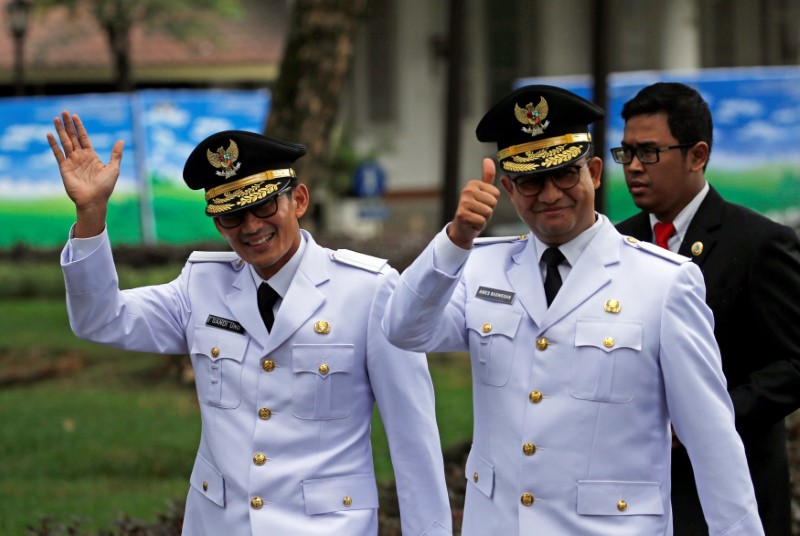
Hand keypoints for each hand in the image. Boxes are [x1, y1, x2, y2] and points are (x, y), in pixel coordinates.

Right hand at [46, 110, 123, 237]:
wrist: (94, 201)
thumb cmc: (105, 187)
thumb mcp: (113, 168)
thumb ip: (116, 154)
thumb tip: (121, 140)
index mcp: (91, 156)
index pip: (83, 138)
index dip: (79, 127)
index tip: (75, 116)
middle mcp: (80, 157)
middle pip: (72, 137)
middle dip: (68, 125)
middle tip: (63, 111)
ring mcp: (71, 162)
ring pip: (65, 142)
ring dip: (60, 131)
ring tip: (56, 119)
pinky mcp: (64, 168)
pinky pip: (58, 154)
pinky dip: (53, 144)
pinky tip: (49, 135)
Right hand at [447, 158, 499, 248]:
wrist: (461, 228)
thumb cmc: (474, 210)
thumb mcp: (482, 192)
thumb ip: (487, 176)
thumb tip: (488, 159)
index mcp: (473, 184)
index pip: (496, 194)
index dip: (492, 203)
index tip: (482, 204)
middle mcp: (467, 191)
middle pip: (493, 203)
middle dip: (489, 211)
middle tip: (478, 212)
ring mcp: (463, 203)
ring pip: (488, 212)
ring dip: (484, 219)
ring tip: (475, 217)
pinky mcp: (462, 215)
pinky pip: (482, 221)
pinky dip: (479, 226)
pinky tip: (472, 223)